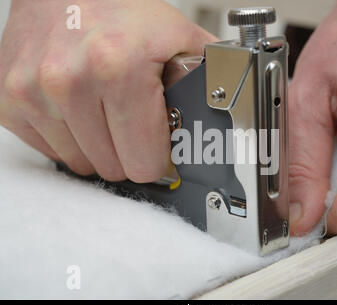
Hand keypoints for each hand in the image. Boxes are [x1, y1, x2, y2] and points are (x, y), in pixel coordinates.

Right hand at [0, 0, 215, 181]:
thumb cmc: (121, 10)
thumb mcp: (178, 36)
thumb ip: (208, 77)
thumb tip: (226, 114)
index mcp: (120, 69)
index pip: (144, 163)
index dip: (156, 157)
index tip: (158, 146)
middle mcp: (69, 81)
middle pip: (113, 168)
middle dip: (129, 151)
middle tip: (132, 123)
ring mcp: (33, 92)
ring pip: (81, 163)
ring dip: (98, 146)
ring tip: (104, 111)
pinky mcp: (10, 100)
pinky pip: (49, 150)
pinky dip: (68, 137)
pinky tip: (78, 110)